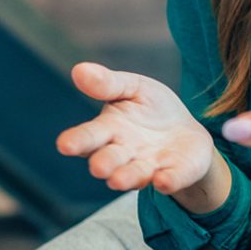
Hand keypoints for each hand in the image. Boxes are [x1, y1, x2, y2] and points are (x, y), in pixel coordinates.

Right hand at [57, 62, 228, 211]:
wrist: (185, 131)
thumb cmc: (151, 109)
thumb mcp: (134, 88)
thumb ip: (109, 83)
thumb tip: (79, 68)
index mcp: (109, 131)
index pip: (88, 137)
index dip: (77, 141)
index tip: (65, 144)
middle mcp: (124, 154)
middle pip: (109, 160)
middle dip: (103, 163)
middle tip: (98, 166)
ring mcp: (148, 167)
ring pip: (134, 175)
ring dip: (128, 177)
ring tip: (119, 179)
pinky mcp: (174, 174)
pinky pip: (170, 179)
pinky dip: (167, 180)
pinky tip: (163, 180)